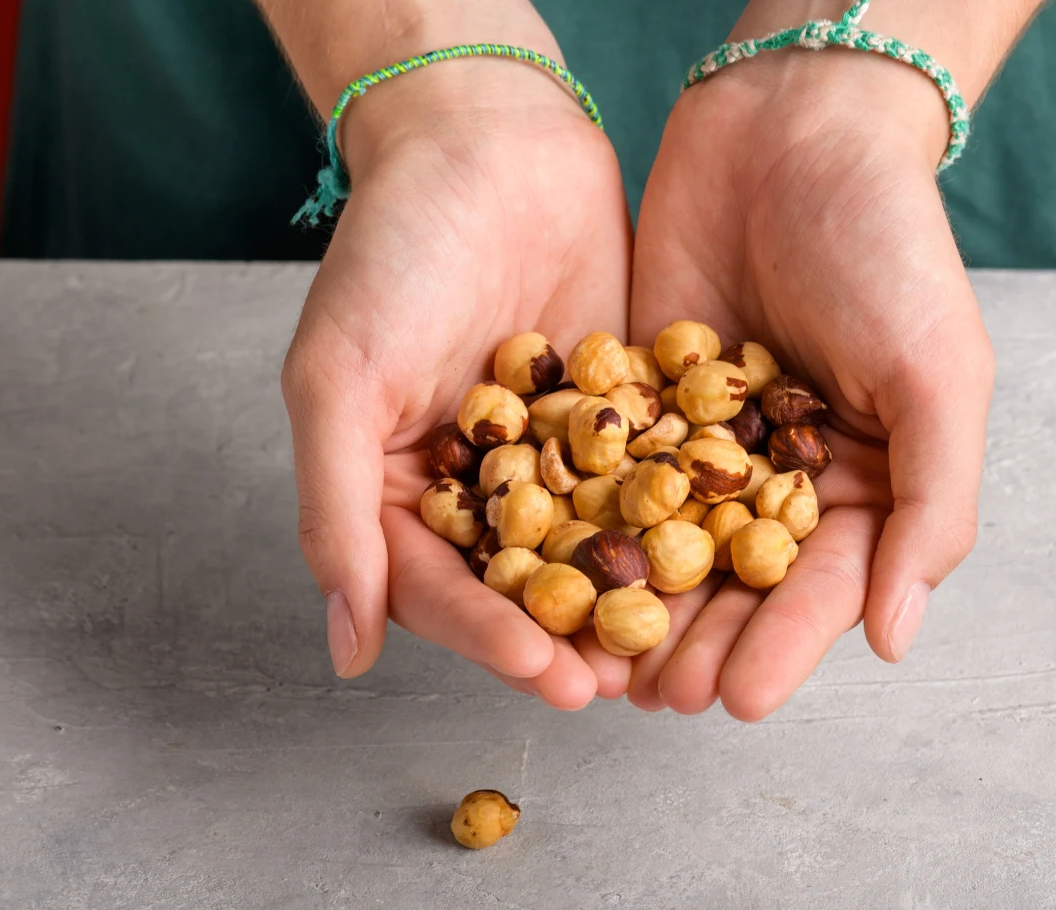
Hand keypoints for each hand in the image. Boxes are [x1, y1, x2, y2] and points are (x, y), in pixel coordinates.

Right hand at [281, 47, 633, 707]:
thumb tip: (347, 648)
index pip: (443, 589)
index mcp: (406, 490)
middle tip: (620, 682)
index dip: (488, 637)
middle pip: (524, 585)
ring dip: (630, 598)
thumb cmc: (393, 252)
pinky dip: (678, 519)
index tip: (541, 672)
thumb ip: (339, 512)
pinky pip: (650, 477)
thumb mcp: (340, 380)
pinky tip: (716, 557)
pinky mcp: (624, 412)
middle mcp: (483, 484)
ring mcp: (558, 451)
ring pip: (595, 545)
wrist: (485, 141)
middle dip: (570, 634)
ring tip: (674, 645)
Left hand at [628, 47, 993, 719]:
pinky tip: (555, 570)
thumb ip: (933, 505)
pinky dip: (586, 522)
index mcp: (865, 482)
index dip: (784, 646)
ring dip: (637, 605)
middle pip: (738, 581)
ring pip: (666, 541)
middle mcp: (781, 476)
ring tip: (605, 664)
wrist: (792, 130)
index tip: (742, 700)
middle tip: (660, 696)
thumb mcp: (939, 373)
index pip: (823, 585)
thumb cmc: (889, 247)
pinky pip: (610, 472)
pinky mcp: (637, 399)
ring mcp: (703, 441)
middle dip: (701, 640)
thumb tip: (896, 636)